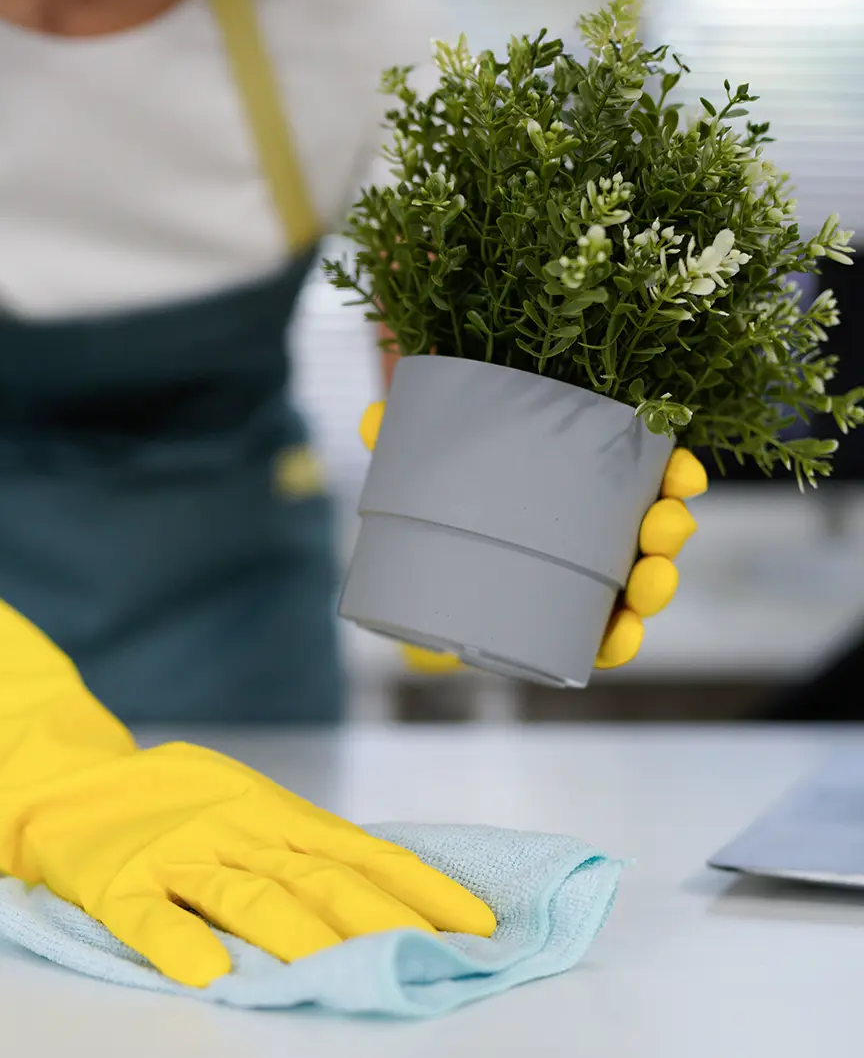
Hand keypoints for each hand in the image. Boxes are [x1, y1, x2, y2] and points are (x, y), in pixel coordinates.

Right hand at [28, 742, 497, 986]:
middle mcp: (233, 828)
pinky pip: (149, 917)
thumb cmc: (169, 804)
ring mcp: (175, 854)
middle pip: (318, 877)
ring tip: (347, 976)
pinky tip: (211, 980)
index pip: (361, 850)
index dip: (419, 887)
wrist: (64, 784)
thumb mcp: (243, 806)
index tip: (475, 925)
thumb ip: (298, 847)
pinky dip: (179, 945)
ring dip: (301, 939)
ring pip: (247, 897)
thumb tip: (386, 893)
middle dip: (382, 920)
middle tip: (435, 960)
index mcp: (271, 811)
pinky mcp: (115, 882)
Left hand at [359, 401, 707, 672]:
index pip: (638, 472)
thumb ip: (397, 442)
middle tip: (664, 525)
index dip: (672, 472)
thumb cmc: (435, 505)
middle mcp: (589, 530)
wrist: (408, 576)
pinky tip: (619, 636)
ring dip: (658, 583)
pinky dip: (617, 639)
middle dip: (669, 528)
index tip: (683, 473)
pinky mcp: (561, 629)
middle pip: (649, 529)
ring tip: (650, 580)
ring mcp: (580, 581)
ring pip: (638, 583)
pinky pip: (600, 637)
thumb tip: (373, 418)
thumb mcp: (418, 467)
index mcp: (575, 483)